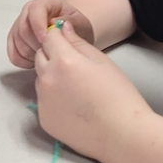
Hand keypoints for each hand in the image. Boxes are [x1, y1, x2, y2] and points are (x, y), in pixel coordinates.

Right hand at [7, 0, 93, 68]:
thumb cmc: (76, 28)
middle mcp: (29, 11)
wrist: (70, 35)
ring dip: (31, 54)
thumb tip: (54, 23)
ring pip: (17, 42)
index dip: (38, 25)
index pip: (35, 9)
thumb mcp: (81, 23)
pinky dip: (22, 61)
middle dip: (36, 44)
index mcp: (45, 2)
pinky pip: (12, 53)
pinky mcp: (14, 39)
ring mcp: (19, 25)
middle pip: (23, 28)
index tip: (44, 40)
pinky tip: (34, 63)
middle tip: (50, 53)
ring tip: (46, 57)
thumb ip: (70, 22)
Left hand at [35, 21, 150, 162]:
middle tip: (75, 68)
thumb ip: (78, 43)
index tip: (68, 43)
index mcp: (62, 60)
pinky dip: (54, 100)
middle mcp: (46, 79)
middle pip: (40, 57)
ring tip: (76, 90)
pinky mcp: (43, 119)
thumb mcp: (102, 61)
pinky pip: (44, 102)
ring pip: (40, 80)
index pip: (49, 37)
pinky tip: (73, 108)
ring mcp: (42, 101)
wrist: (122, 134)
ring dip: (52, 78)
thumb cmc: (118, 95)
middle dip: (52, 56)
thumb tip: (62, 28)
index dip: (58, 37)